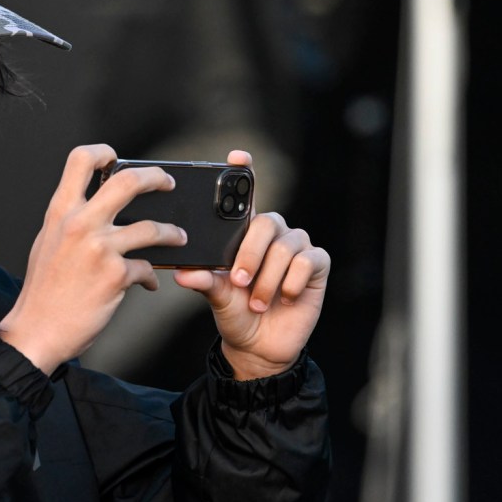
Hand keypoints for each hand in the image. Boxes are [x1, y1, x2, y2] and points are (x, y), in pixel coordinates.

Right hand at [0, 144, 186, 373]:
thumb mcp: (48, 241)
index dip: (102, 152)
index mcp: (60, 212)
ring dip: (171, 233)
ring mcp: (99, 249)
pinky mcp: (115, 276)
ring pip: (151, 227)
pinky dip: (150, 277)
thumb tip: (97, 206)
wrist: (36, 330)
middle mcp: (80, 224)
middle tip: (168, 182)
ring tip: (177, 238)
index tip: (116, 158)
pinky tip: (147, 283)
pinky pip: (146, 269)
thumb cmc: (43, 290)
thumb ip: (70, 220)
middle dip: (156, 177)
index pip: (80, 160)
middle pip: (128, 181)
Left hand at [174, 150, 328, 379]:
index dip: (243, 172)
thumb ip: (204, 279)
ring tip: (257, 301)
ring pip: (285, 247)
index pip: (246, 195)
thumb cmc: (236, 313)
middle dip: (250, 254)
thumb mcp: (216, 295)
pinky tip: (284, 298)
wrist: (259, 345)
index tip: (236, 156)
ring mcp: (297, 247)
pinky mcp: (318, 265)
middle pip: (265, 222)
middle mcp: (272, 233)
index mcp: (244, 233)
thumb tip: (183, 273)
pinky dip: (291, 283)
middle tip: (240, 281)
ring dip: (267, 279)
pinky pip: (307, 261)